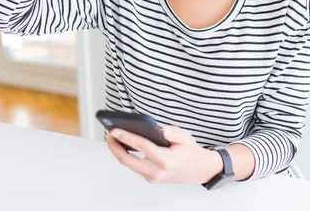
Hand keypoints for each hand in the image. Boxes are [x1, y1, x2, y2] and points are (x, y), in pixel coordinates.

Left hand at [107, 125, 222, 184]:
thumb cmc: (192, 153)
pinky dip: (127, 156)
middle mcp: (157, 171)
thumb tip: (161, 130)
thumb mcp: (186, 137)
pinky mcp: (151, 179)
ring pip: (129, 165)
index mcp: (166, 160)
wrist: (200, 170)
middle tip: (109, 134)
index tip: (115, 130)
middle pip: (128, 160)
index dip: (126, 137)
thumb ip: (174, 133)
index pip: (141, 146)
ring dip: (119, 152)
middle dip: (115, 147)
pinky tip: (123, 146)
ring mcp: (153, 177)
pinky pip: (135, 167)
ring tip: (113, 138)